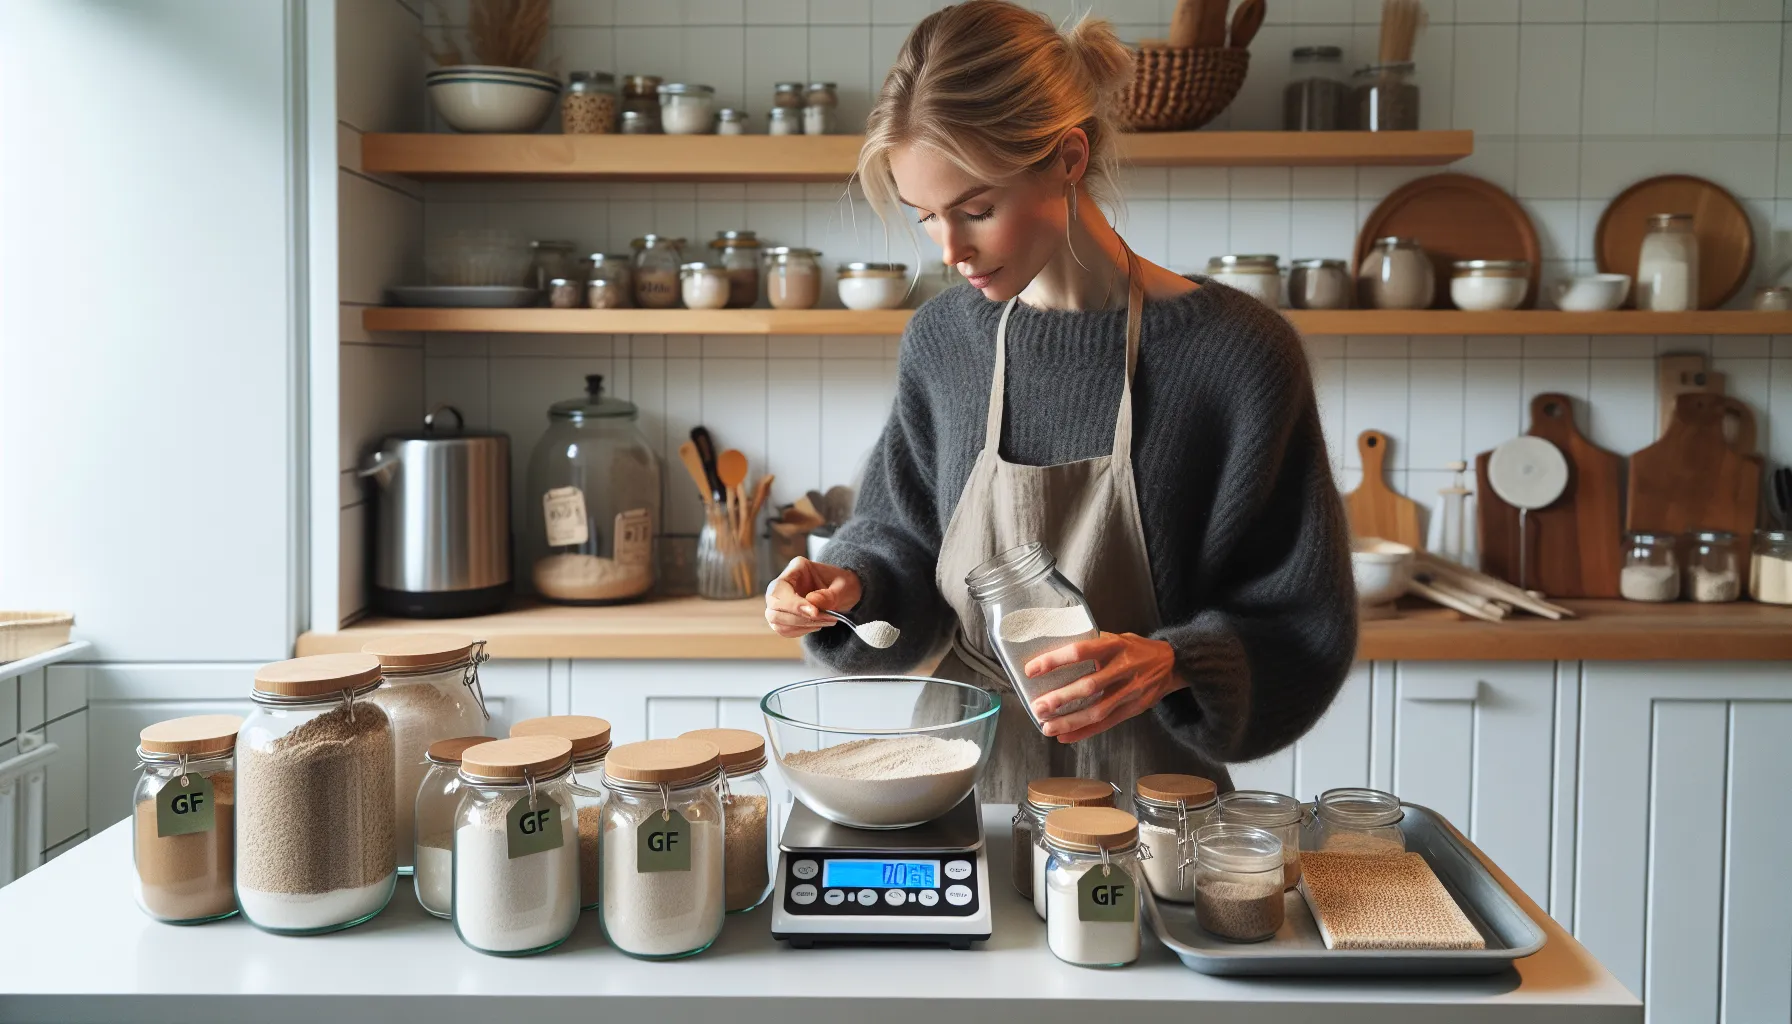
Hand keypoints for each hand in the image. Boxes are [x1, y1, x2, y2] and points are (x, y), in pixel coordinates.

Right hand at [764, 558, 863, 637]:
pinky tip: (817, 625)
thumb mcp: (844, 586)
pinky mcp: (783, 617)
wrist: (844, 593)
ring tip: (826, 621)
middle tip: (826, 619)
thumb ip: (830, 594)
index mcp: (796, 569)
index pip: (780, 587)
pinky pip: (783, 629)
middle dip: (798, 617)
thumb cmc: (844, 585)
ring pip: (776, 620)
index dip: (793, 603)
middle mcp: (783, 584)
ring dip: (801, 626)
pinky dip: (800, 631)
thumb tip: (812, 602)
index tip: (815, 612)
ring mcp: (780, 601)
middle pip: (773, 605)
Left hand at [1024, 632, 1185, 743]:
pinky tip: (1065, 736)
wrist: (1173, 664)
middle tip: (1037, 707)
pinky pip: (1107, 723)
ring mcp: (1131, 690)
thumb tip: (1053, 653)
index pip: (1081, 651)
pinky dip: (1084, 732)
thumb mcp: (1117, 638)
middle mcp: (1123, 668)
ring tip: (1047, 727)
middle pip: (1089, 686)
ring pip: (1098, 710)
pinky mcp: (1134, 708)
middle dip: (1060, 699)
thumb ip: (1092, 646)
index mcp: (1115, 645)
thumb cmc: (1136, 649)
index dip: (1055, 660)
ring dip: (1070, 721)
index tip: (1032, 669)